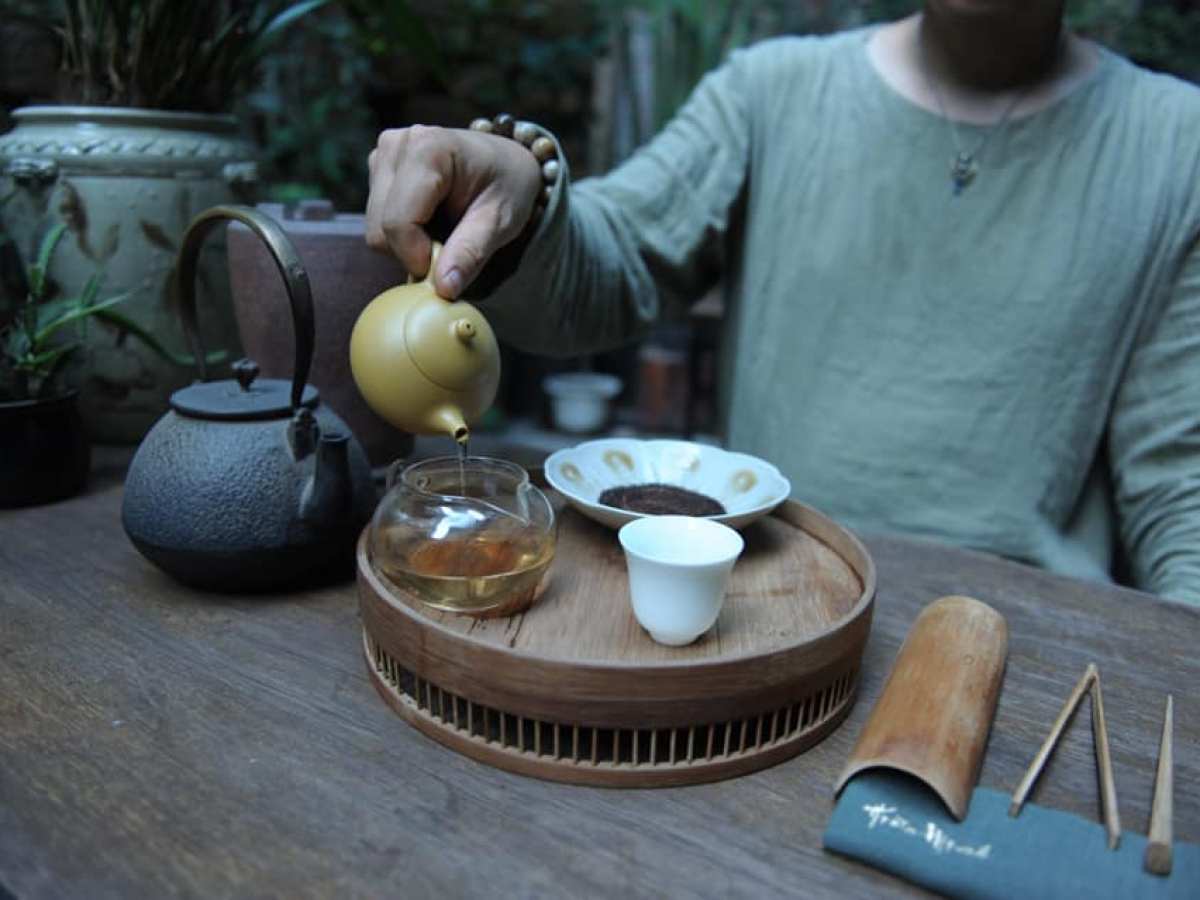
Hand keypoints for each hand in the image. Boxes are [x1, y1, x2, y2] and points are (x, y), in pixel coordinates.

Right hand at [365, 125, 541, 298]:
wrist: (508, 159)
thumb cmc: (509, 184)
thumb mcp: (500, 221)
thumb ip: (470, 253)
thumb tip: (444, 288)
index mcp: (428, 149)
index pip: (397, 222)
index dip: (417, 256)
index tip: (445, 267)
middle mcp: (397, 145)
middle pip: (380, 229)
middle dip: (413, 251)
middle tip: (451, 246)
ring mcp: (383, 154)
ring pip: (375, 228)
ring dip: (407, 243)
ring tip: (443, 228)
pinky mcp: (378, 167)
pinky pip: (377, 219)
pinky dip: (403, 231)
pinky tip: (430, 218)